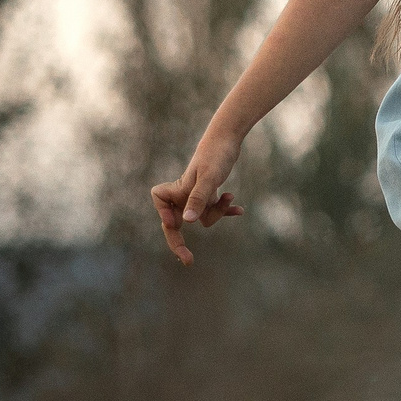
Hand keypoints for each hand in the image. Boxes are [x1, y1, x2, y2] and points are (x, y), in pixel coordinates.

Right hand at [152, 132, 245, 264]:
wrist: (229, 138)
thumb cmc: (216, 156)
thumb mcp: (209, 179)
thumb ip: (198, 199)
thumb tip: (188, 222)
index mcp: (176, 188)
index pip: (160, 202)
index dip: (165, 214)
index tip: (176, 222)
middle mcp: (183, 194)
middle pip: (175, 223)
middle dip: (180, 242)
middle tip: (188, 261)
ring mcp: (196, 195)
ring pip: (202, 217)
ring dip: (217, 211)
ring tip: (230, 197)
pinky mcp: (210, 194)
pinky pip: (215, 210)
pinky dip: (226, 210)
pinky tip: (240, 210)